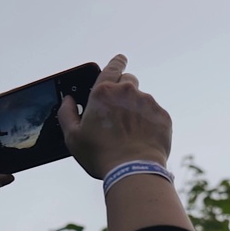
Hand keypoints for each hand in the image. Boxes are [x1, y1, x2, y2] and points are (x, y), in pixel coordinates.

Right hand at [58, 54, 171, 179]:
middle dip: (123, 91)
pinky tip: (141, 139)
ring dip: (135, 110)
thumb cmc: (100, 155)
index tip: (121, 60)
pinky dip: (149, 123)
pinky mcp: (162, 117)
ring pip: (142, 99)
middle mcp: (128, 92)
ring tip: (129, 133)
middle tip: (118, 111)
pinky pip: (155, 115)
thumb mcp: (73, 137)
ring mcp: (147, 103)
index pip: (113, 67)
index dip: (117, 62)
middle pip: (128, 81)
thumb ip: (66, 114)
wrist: (133, 170)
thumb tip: (68, 100)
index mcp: (104, 92)